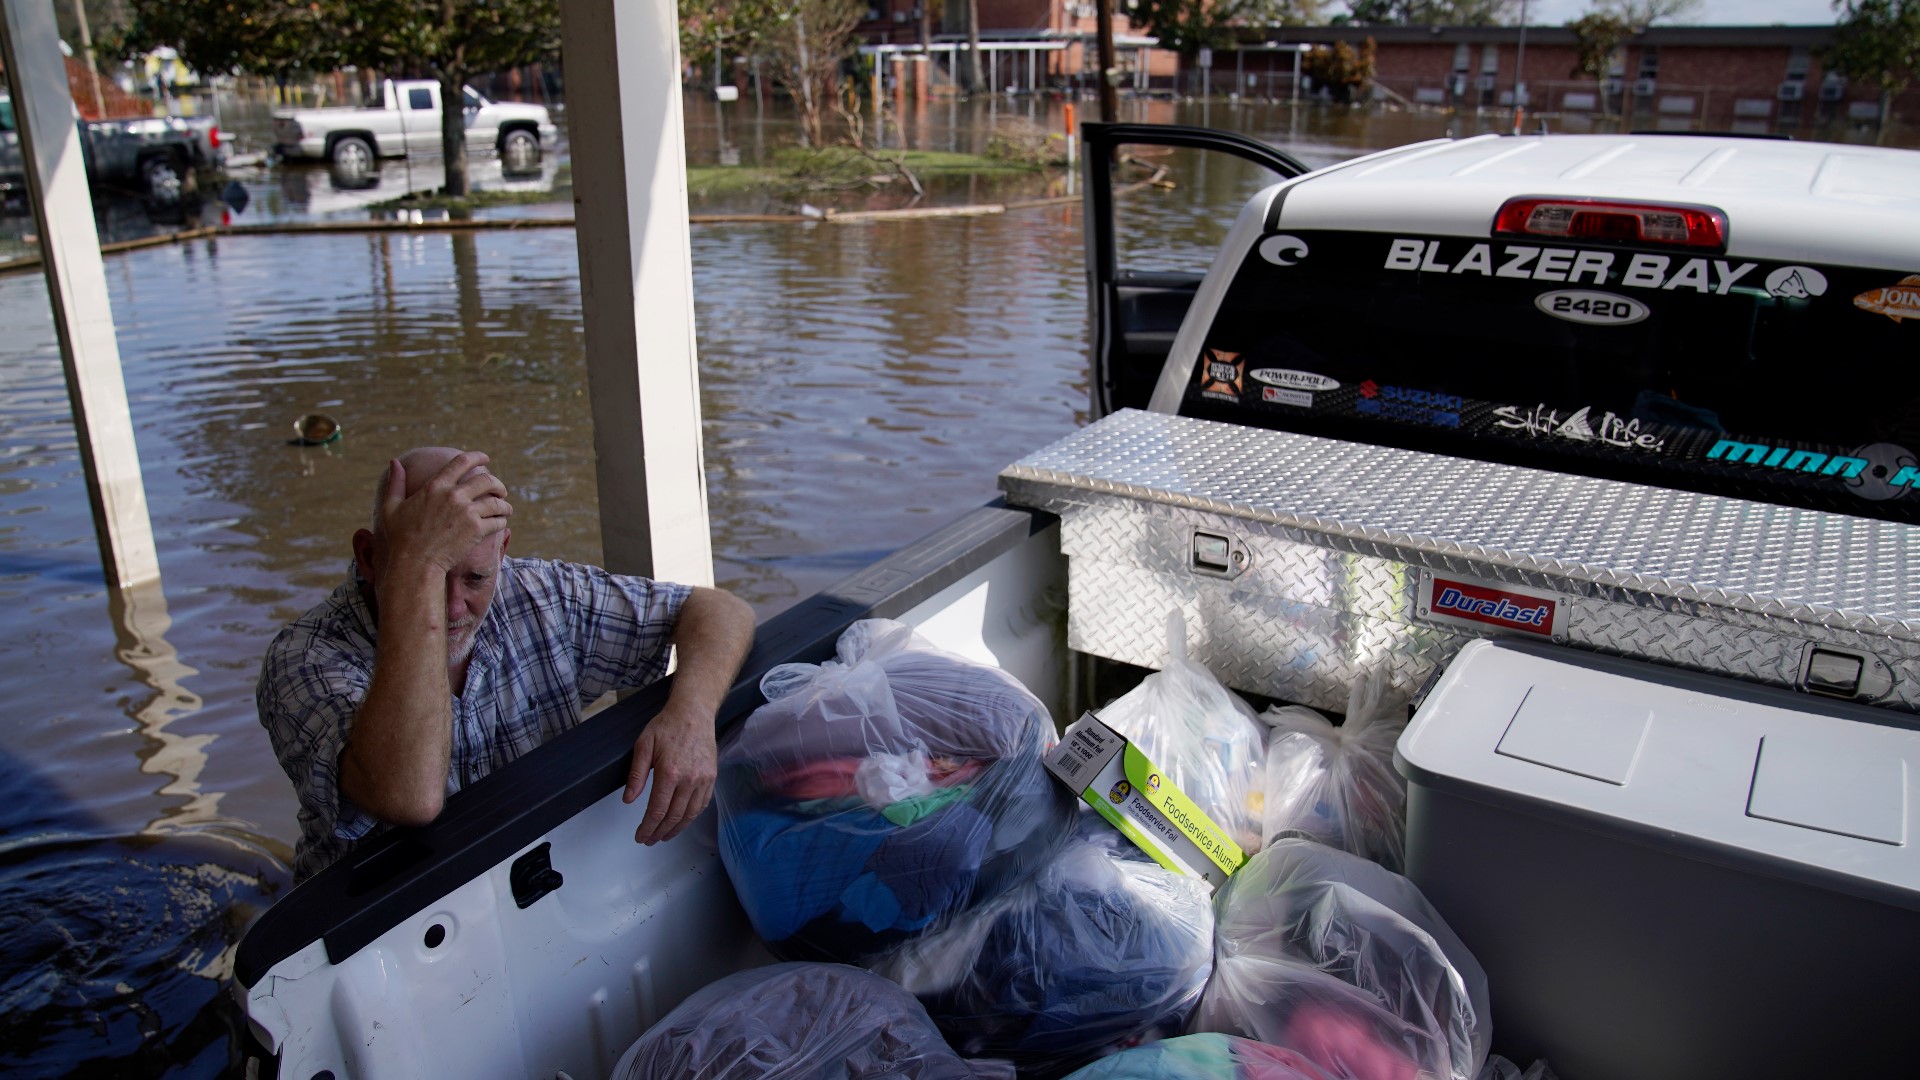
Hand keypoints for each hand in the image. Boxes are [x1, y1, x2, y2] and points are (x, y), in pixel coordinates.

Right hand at [377, 451, 511, 573]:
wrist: (414, 563)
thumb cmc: (400, 537)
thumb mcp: (391, 506)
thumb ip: (396, 483)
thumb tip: (395, 462)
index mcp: (435, 486)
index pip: (462, 462)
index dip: (477, 457)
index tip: (485, 459)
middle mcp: (453, 495)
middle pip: (487, 480)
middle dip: (497, 484)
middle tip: (500, 490)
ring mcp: (467, 512)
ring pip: (496, 502)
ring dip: (504, 504)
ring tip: (505, 508)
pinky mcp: (476, 530)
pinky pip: (497, 520)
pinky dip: (502, 520)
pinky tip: (501, 522)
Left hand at [623, 704, 716, 844]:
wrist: (694, 713)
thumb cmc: (667, 726)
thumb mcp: (643, 745)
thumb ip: (636, 774)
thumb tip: (628, 800)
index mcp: (670, 772)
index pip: (657, 810)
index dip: (647, 827)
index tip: (640, 836)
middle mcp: (689, 779)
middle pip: (673, 817)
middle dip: (659, 832)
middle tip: (649, 839)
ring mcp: (703, 779)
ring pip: (690, 814)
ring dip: (676, 829)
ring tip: (664, 835)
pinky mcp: (712, 777)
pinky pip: (702, 804)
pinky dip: (691, 817)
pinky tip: (682, 821)